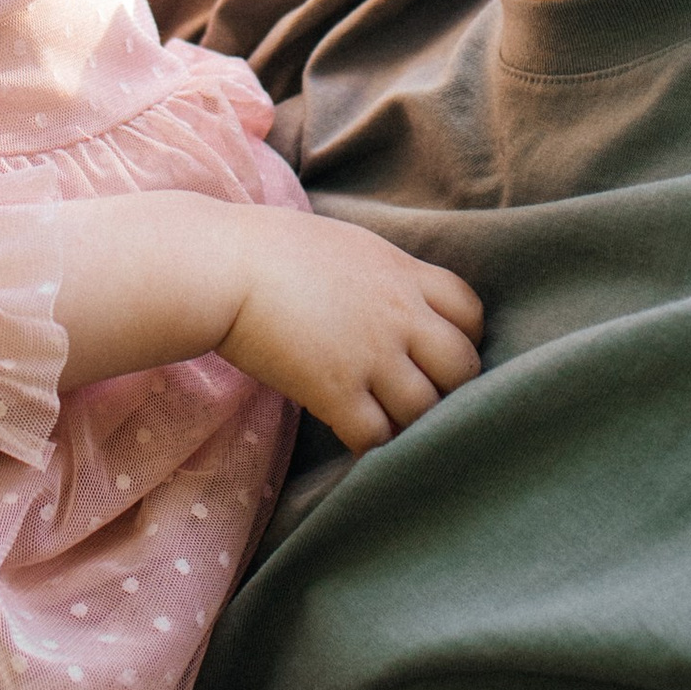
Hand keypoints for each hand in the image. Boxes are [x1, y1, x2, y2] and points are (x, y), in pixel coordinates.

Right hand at [218, 209, 480, 451]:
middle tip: (417, 397)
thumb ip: (376, 274)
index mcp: (400, 272)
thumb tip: (377, 295)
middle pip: (463, 366)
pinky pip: (377, 437)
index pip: (470, 311)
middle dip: (449, 388)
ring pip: (426, 409)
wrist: (220, 266)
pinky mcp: (336, 390)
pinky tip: (351, 437)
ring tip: (385, 424)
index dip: (461, 337)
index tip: (434, 351)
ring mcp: (371, 354)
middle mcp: (398, 314)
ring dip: (410, 423)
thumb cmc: (264, 246)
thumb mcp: (342, 243)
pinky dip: (371, 445)